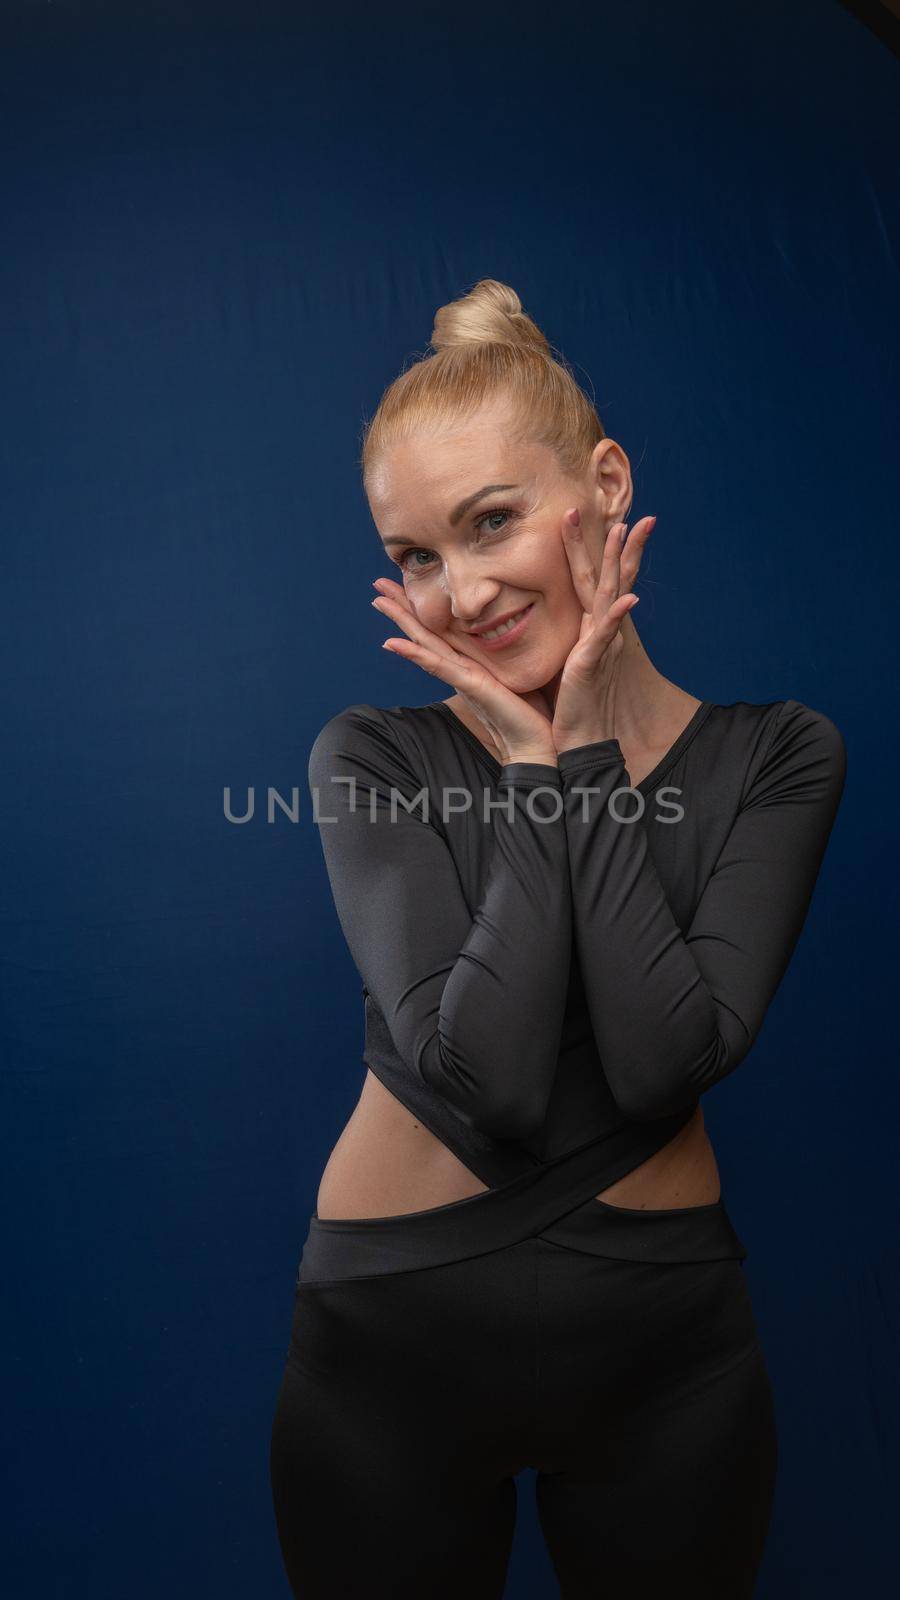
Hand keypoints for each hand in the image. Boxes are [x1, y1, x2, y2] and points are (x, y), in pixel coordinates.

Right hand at [370, 579, 556, 764]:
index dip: (422, 607)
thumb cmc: (533, 711)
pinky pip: (438, 666)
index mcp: (472, 661)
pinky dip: (414, 655)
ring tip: (378, 600)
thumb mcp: (521, 670)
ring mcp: (462, 677)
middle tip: (377, 583)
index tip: (404, 584)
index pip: (441, 629)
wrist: (537, 744)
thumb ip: (513, 652)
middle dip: (401, 607)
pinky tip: (393, 643)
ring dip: (400, 621)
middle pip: (424, 632)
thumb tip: (522, 628)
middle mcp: (461, 668)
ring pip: (424, 643)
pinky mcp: (470, 686)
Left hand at [551, 508, 655, 752]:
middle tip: (626, 512)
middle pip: (608, 578)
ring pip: (609, 593)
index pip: (592, 580)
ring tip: (624, 531)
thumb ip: (561, 635)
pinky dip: (618, 615)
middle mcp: (599, 630)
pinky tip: (630, 598)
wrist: (575, 736)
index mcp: (589, 627)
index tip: (589, 518)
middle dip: (615, 544)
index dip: (591, 550)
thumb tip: (542, 616)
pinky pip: (607, 634)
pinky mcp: (592, 661)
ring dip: (619, 562)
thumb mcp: (559, 658)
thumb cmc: (564, 702)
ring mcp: (599, 643)